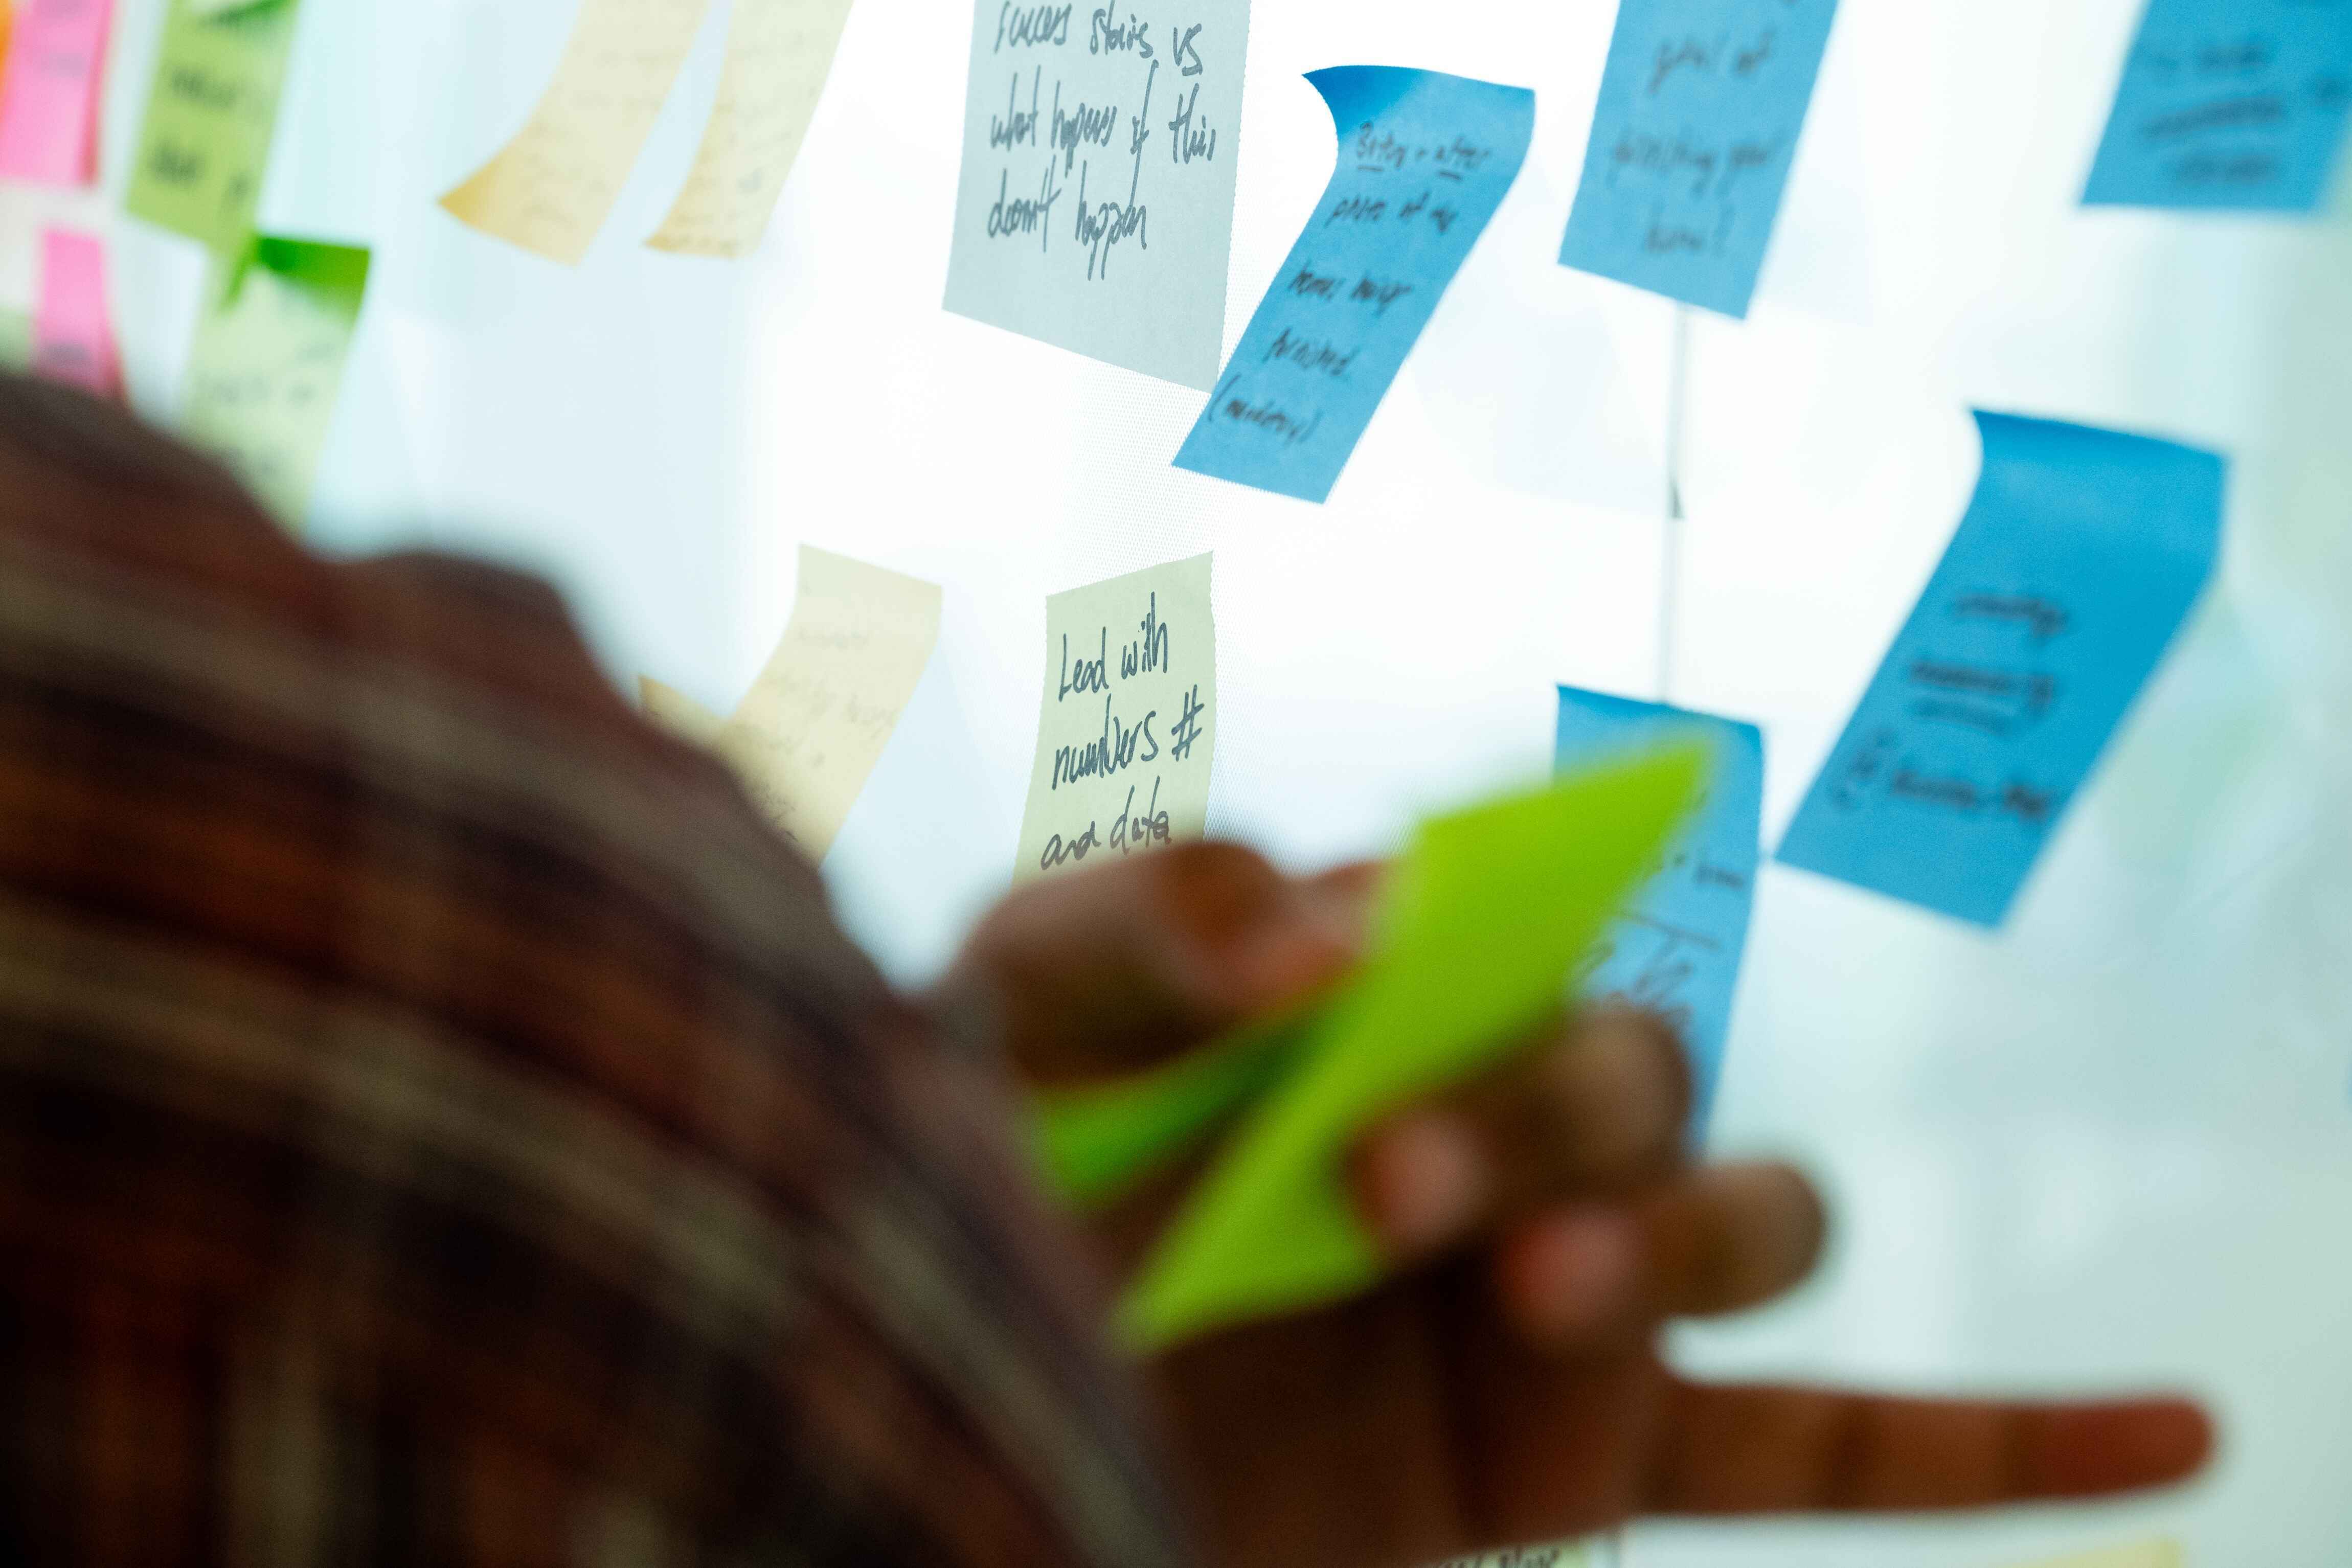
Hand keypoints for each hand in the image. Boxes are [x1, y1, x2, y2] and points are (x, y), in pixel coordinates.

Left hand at [938, 844, 2212, 1567]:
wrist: (954, 1385)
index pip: (1515, 907)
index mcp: (1391, 973)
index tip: (1344, 990)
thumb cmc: (981, 1162)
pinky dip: (2001, 1440)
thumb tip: (1324, 926)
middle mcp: (1504, 1108)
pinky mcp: (1585, 1447)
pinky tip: (2180, 1437)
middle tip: (1382, 1189)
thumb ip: (1140, 922)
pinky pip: (1827, 1446)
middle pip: (1634, 1064)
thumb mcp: (1011, 1012)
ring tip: (1535, 1286)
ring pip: (1746, 1216)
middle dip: (1535, 1114)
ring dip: (1665, 1233)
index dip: (1476, 933)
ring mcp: (1563, 1283)